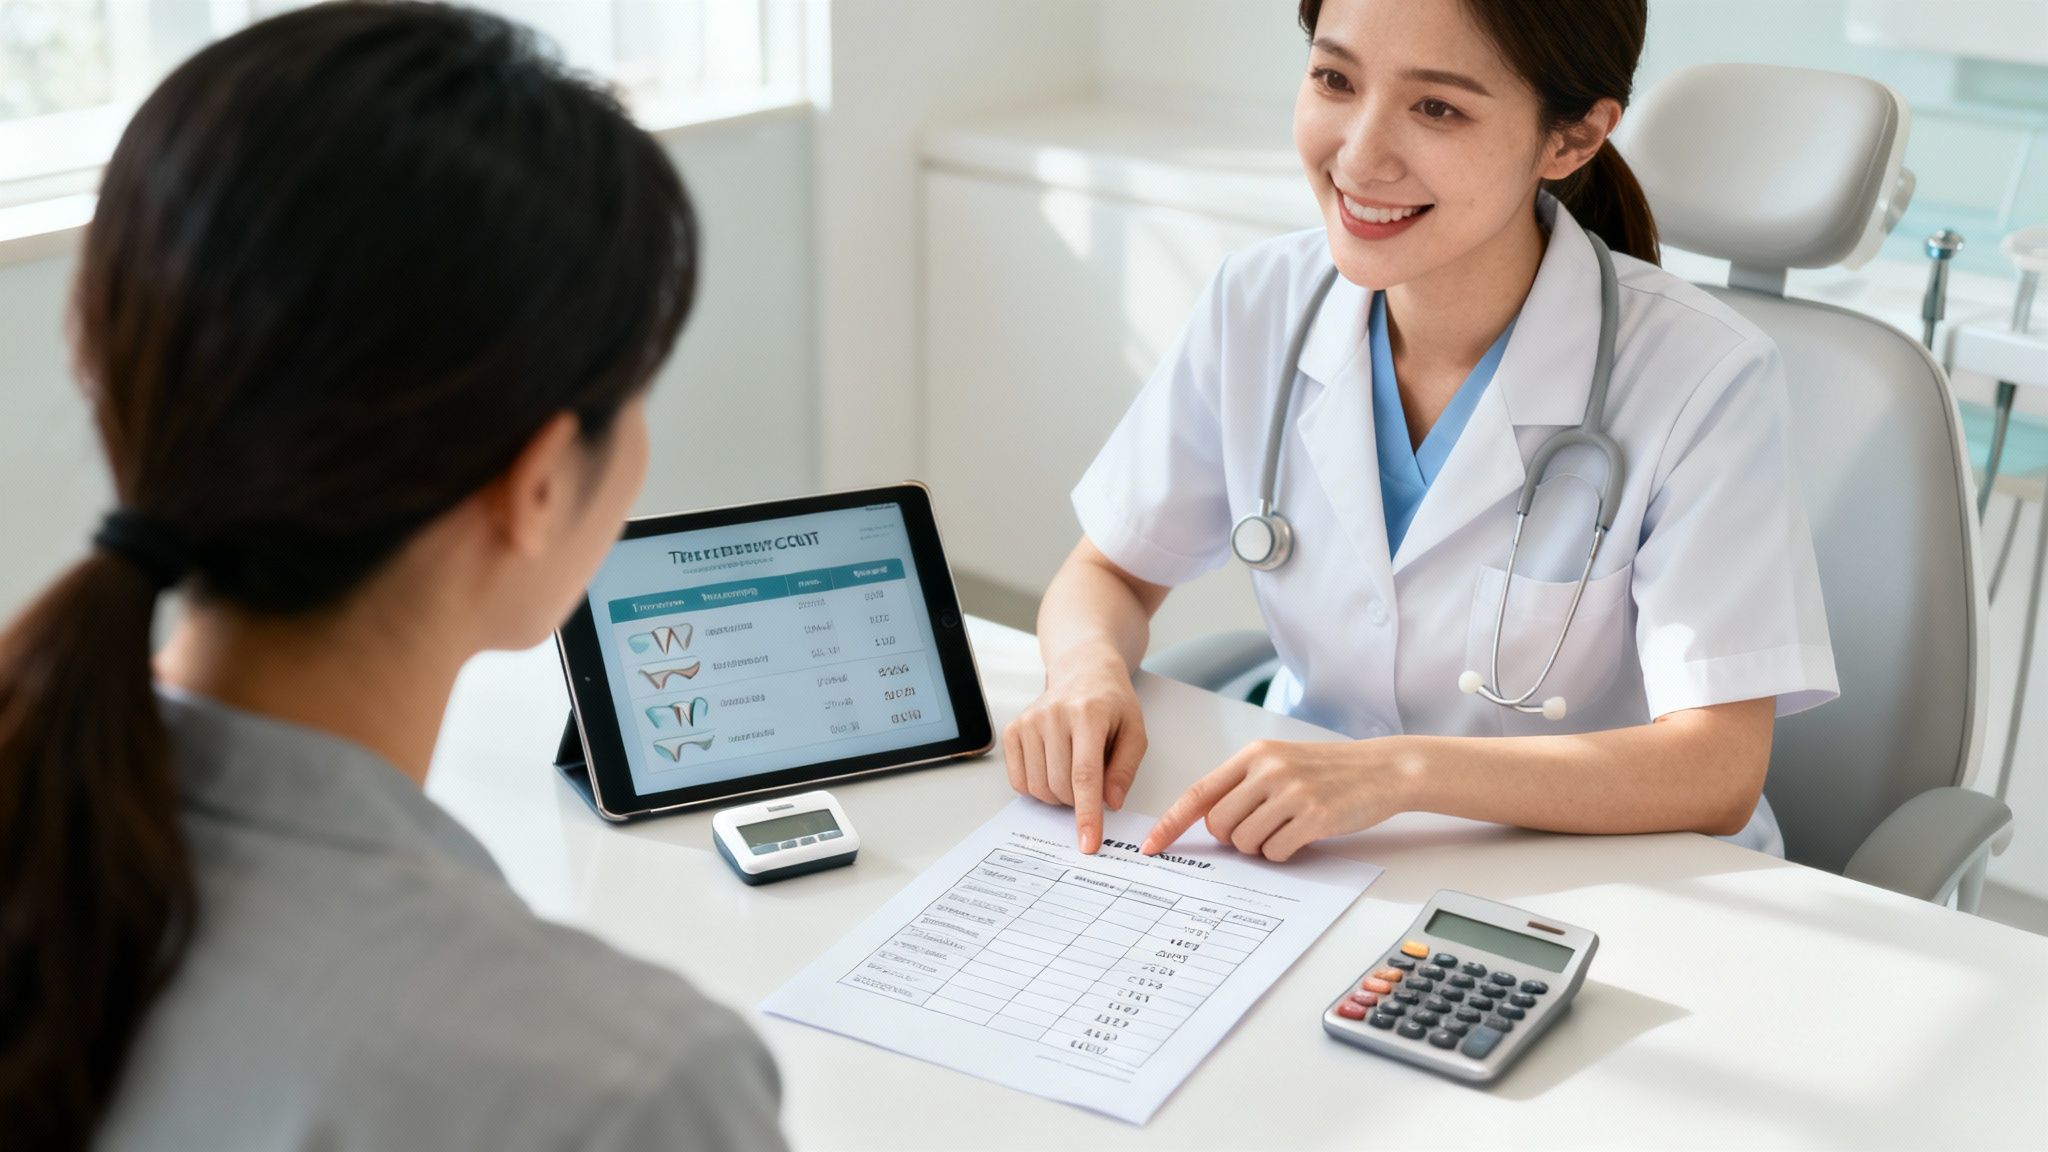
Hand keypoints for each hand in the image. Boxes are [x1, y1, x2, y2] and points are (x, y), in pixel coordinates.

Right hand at [1002, 655, 1147, 853]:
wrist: (1083, 672)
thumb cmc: (1111, 703)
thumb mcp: (1134, 731)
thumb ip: (1125, 769)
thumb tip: (1110, 803)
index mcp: (1088, 715)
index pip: (1085, 775)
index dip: (1087, 814)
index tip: (1088, 843)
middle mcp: (1053, 715)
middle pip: (1060, 786)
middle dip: (1078, 802)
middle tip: (1093, 787)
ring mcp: (1029, 722)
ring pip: (1038, 788)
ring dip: (1058, 795)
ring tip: (1073, 773)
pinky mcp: (1013, 729)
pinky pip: (1019, 780)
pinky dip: (1037, 787)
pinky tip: (1052, 769)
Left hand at [1141, 738, 1416, 860]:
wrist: (1383, 769)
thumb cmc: (1330, 770)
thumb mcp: (1281, 763)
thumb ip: (1244, 784)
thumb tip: (1207, 821)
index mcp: (1254, 756)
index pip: (1199, 794)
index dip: (1171, 823)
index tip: (1152, 845)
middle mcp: (1268, 770)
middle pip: (1219, 825)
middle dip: (1233, 837)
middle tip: (1262, 828)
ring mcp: (1292, 793)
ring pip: (1245, 842)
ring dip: (1260, 846)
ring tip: (1286, 828)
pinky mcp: (1314, 817)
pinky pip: (1276, 852)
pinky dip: (1284, 853)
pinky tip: (1303, 835)